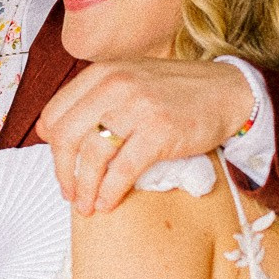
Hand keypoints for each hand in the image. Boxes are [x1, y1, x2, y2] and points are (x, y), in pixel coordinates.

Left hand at [37, 59, 252, 215]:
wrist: (227, 92)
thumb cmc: (175, 93)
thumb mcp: (128, 81)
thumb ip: (94, 100)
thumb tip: (53, 135)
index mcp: (101, 73)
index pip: (54, 114)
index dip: (51, 148)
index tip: (61, 168)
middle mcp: (115, 85)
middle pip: (66, 136)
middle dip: (62, 172)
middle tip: (70, 193)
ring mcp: (138, 107)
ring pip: (92, 155)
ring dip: (85, 188)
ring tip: (87, 205)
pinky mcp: (160, 131)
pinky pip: (123, 170)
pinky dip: (110, 192)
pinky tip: (108, 203)